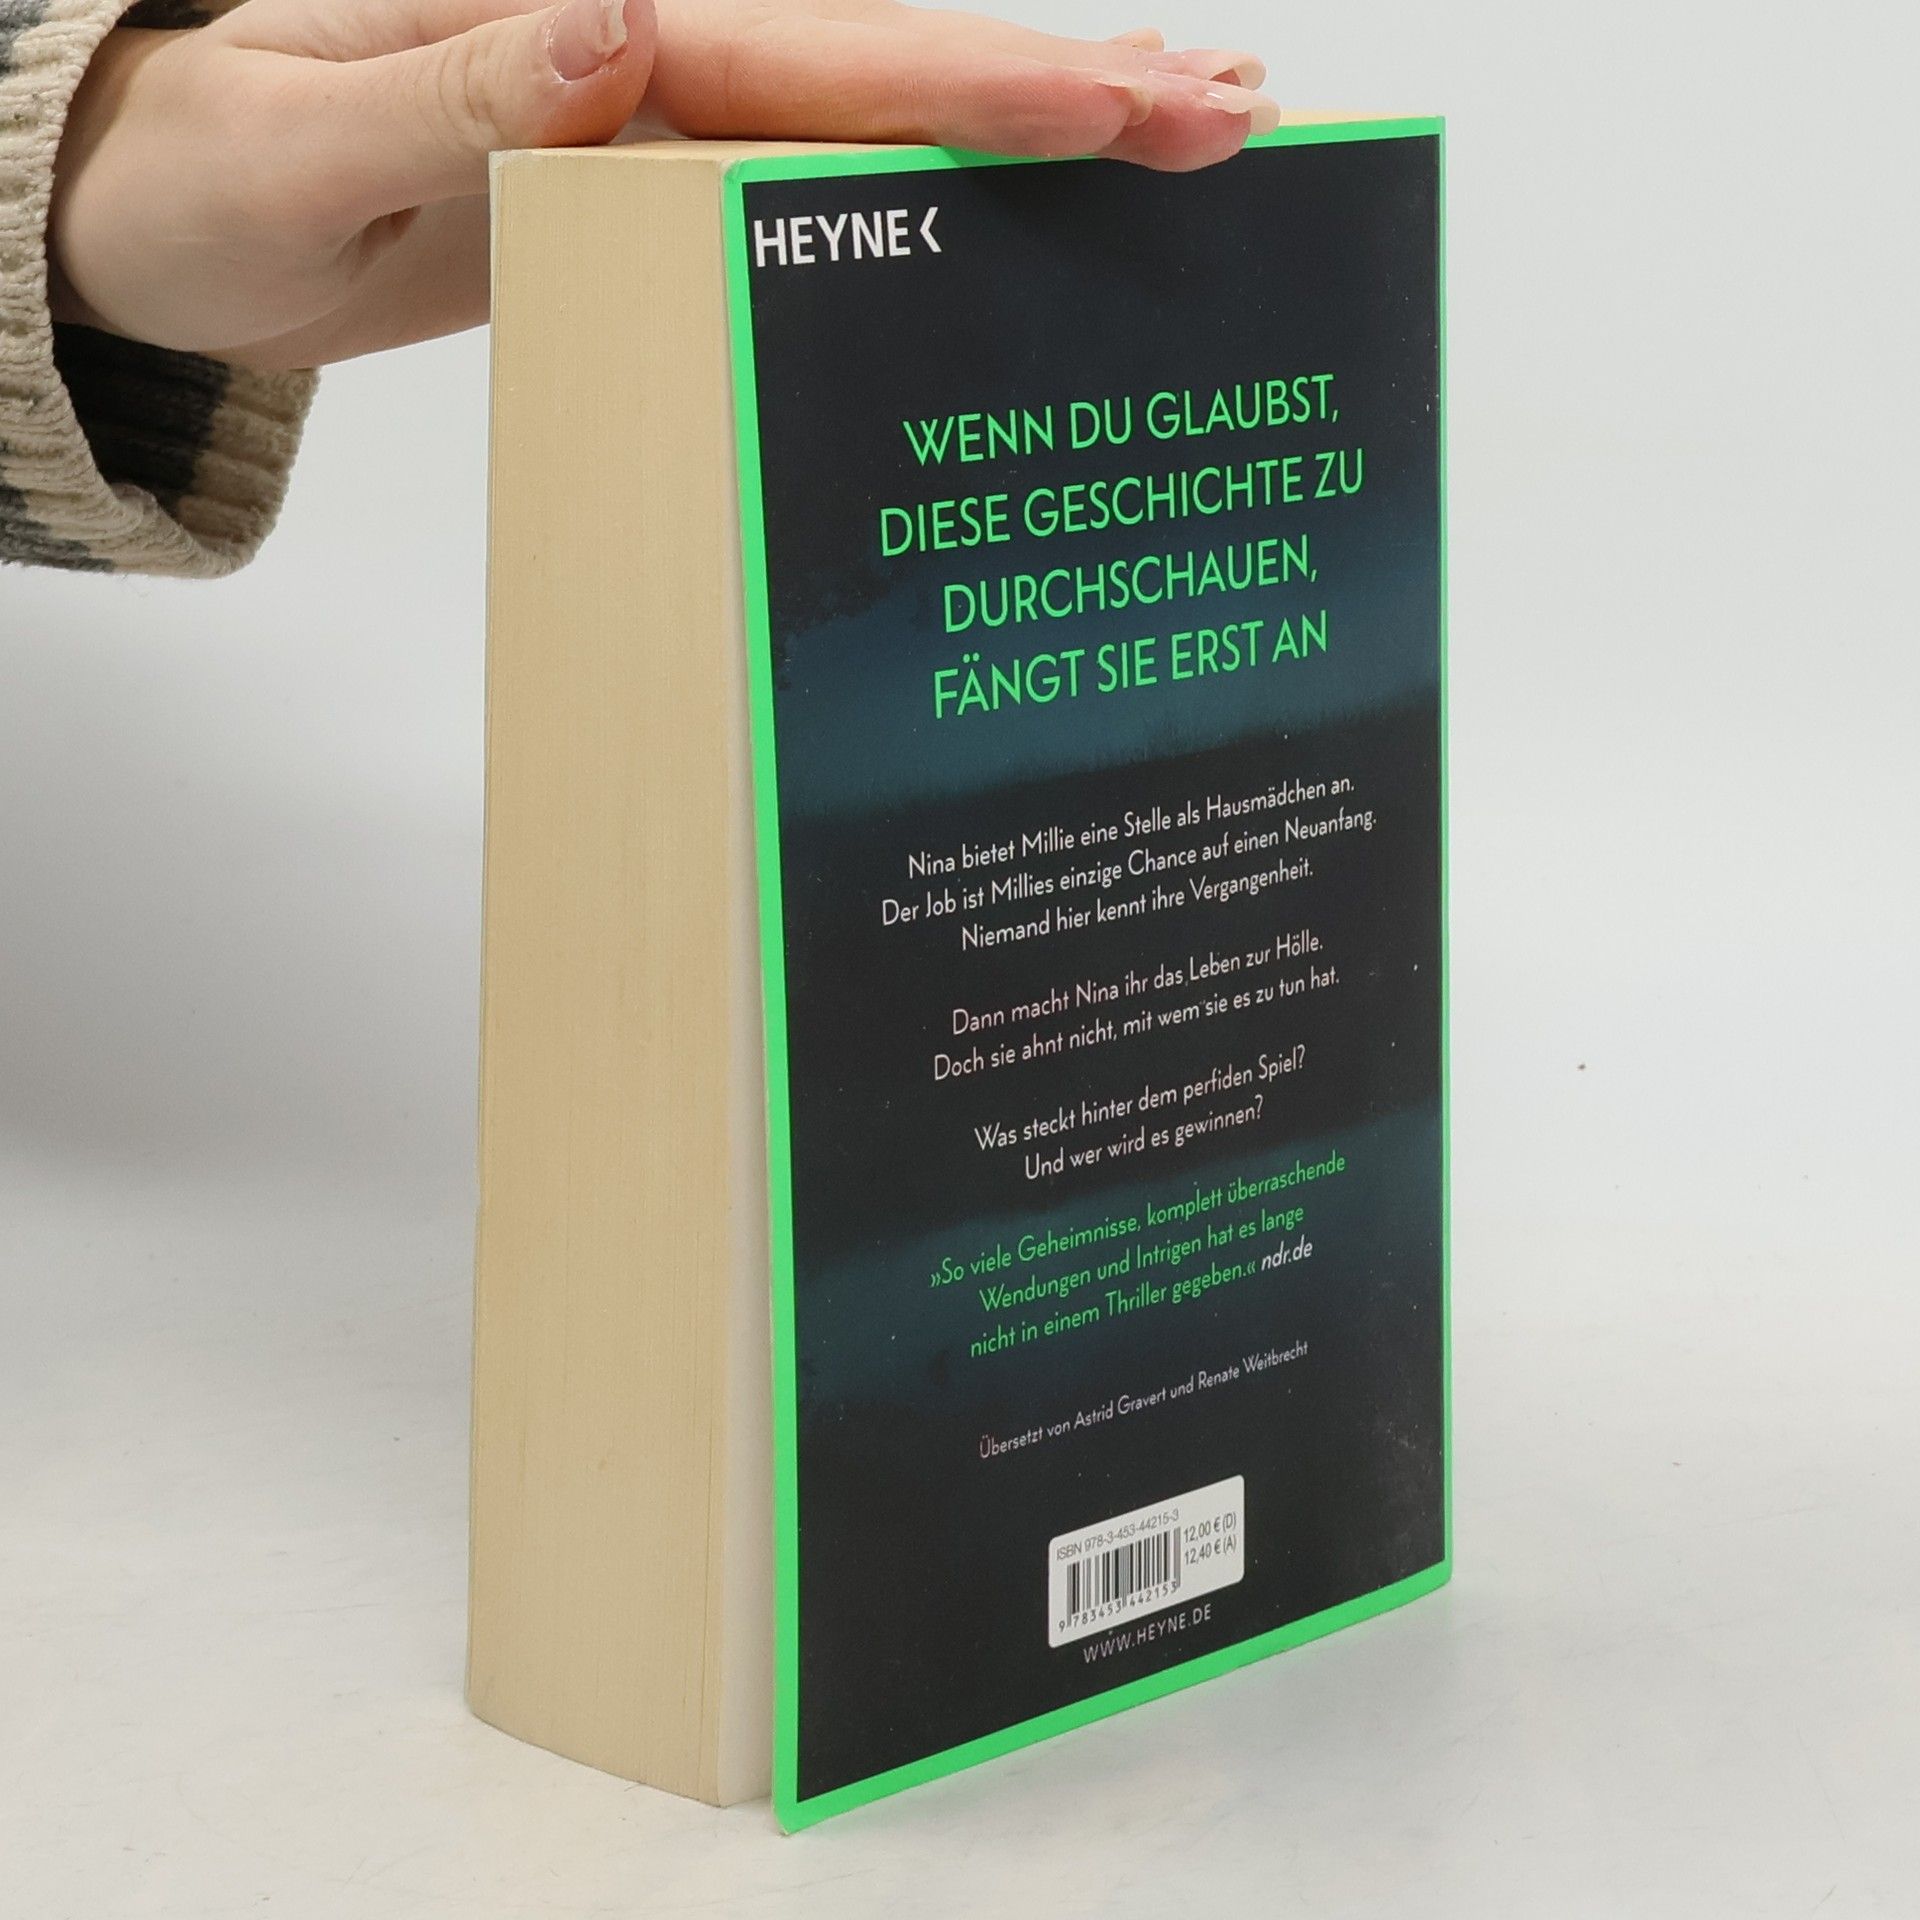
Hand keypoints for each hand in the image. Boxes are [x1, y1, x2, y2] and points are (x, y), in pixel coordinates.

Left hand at [49, 0, 1276, 370]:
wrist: (166, 208)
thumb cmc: (205, 178)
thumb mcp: (296, 150)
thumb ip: (454, 95)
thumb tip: (618, 22)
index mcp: (568, 28)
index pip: (809, 50)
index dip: (976, 80)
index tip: (1127, 99)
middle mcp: (632, 52)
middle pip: (881, 60)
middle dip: (1064, 85)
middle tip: (1239, 110)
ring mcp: (650, 112)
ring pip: (870, 106)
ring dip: (1027, 115)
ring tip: (1188, 120)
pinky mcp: (646, 173)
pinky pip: (813, 174)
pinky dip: (929, 176)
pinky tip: (1010, 188)